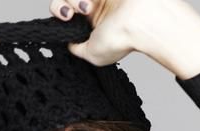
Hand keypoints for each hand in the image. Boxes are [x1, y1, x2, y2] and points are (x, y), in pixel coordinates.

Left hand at [49, 0, 199, 67]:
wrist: (139, 20)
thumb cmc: (121, 39)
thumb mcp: (92, 55)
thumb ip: (77, 48)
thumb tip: (69, 42)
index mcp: (93, 24)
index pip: (66, 14)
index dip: (60, 13)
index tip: (67, 19)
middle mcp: (95, 6)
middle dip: (62, 5)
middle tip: (74, 13)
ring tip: (87, 7)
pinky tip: (89, 1)